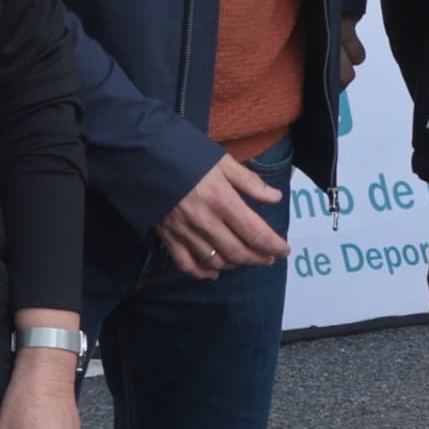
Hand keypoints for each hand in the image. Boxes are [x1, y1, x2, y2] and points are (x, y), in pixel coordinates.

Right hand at [150, 153, 288, 281]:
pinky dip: (202, 273)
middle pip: (238, 252)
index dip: (273, 244)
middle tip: (269, 257)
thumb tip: (275, 198)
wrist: (144, 157)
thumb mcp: (222, 162)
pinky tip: (214, 272)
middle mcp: (205, 222)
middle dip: (258, 258)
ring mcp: (185, 232)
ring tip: (245, 259)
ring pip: (216, 261)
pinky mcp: (168, 237)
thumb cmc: (187, 155)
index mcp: (222, 200)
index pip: (255, 232)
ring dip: (235, 264)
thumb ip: (249, 182)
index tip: (284, 249)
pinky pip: (187, 264)